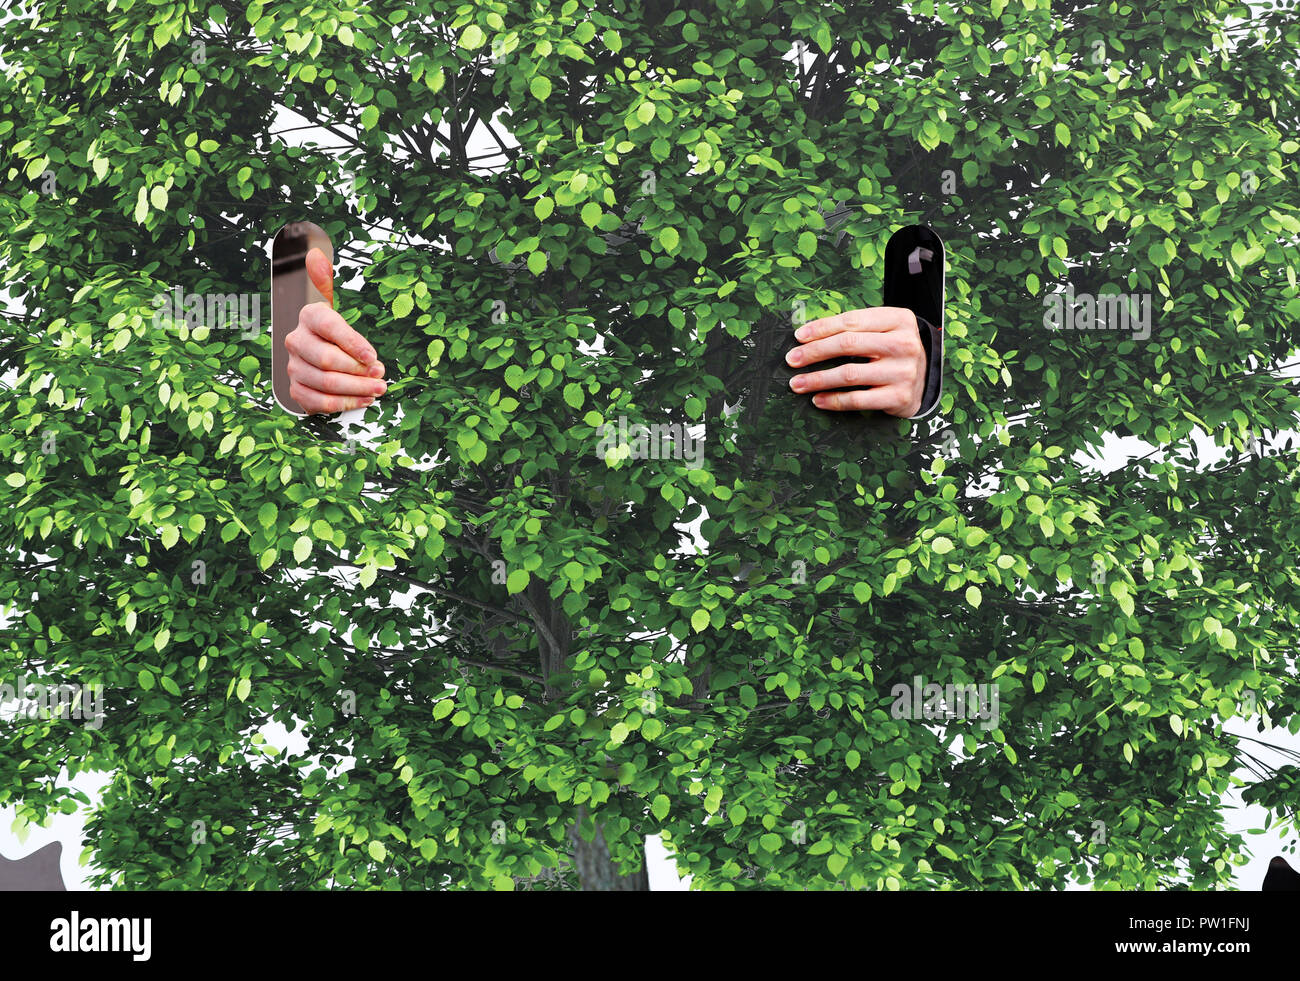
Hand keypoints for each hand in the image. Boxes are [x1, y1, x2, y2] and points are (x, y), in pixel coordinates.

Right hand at [284, 247, 386, 413]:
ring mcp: (294, 367)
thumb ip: (324, 280)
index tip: (373, 356)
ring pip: (325, 383)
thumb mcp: (332, 304)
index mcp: (309, 317)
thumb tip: (315, 255)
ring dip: (356, 389)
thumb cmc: (332, 330)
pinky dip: (344, 404)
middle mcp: (296, 341)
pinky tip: (363, 400)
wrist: (314, 353)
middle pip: (327, 361)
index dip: (353, 344)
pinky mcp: (296, 389)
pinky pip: (319, 402)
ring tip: (378, 389)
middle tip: (381, 376)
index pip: (330, 328)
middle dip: (359, 372)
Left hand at [784, 306, 925, 417]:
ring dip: (817, 379)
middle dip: (814, 352)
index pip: (851, 321)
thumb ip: (855, 328)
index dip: (821, 328)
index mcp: (899, 319)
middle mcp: (904, 343)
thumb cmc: (893, 351)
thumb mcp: (883, 330)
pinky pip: (857, 400)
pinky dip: (833, 401)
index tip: (799, 337)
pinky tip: (818, 400)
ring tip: (797, 383)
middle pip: (848, 344)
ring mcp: (903, 372)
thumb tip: (808, 336)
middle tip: (792, 360)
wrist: (926, 379)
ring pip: (849, 374)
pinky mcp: (899, 397)